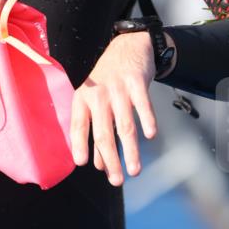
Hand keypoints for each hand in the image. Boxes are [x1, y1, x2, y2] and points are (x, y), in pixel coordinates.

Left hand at [70, 33, 157, 185]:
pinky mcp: (136, 82)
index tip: (83, 164)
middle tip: (117, 181)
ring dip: (130, 150)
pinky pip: (143, 105)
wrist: (128, 47)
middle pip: (103, 132)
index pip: (77, 125)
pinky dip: (147, 120)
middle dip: (110, 159)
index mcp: (83, 99)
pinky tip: (150, 136)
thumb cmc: (109, 81)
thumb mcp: (95, 101)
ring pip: (124, 125)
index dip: (79, 144)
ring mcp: (117, 89)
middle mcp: (98, 95)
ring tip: (134, 170)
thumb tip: (99, 166)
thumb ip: (96, 132)